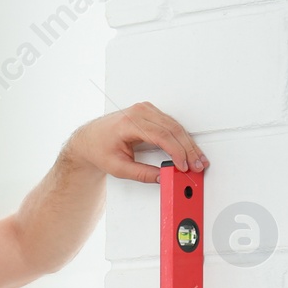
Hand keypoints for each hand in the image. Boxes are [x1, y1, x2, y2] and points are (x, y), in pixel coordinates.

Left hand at [65, 101, 207, 183]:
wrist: (89, 139)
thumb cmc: (99, 148)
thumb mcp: (117, 167)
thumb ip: (141, 173)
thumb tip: (162, 177)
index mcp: (130, 123)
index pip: (162, 136)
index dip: (177, 152)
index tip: (184, 165)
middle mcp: (140, 112)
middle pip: (173, 130)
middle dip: (188, 150)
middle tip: (198, 165)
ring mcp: (146, 110)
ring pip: (175, 126)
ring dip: (188, 144)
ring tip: (197, 159)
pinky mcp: (150, 113)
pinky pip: (171, 124)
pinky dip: (181, 138)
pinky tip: (188, 149)